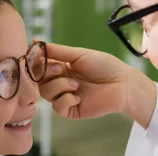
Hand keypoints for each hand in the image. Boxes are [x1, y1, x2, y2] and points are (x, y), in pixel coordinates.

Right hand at [38, 41, 156, 125]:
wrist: (123, 84)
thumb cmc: (104, 66)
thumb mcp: (79, 55)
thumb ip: (57, 51)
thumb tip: (35, 42)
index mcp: (61, 68)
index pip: (39, 66)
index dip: (36, 62)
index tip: (36, 55)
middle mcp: (61, 82)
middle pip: (39, 80)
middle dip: (46, 73)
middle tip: (60, 68)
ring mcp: (65, 97)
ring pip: (46, 93)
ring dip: (59, 86)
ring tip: (76, 84)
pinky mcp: (71, 110)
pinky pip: (57, 107)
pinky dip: (66, 100)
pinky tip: (79, 96)